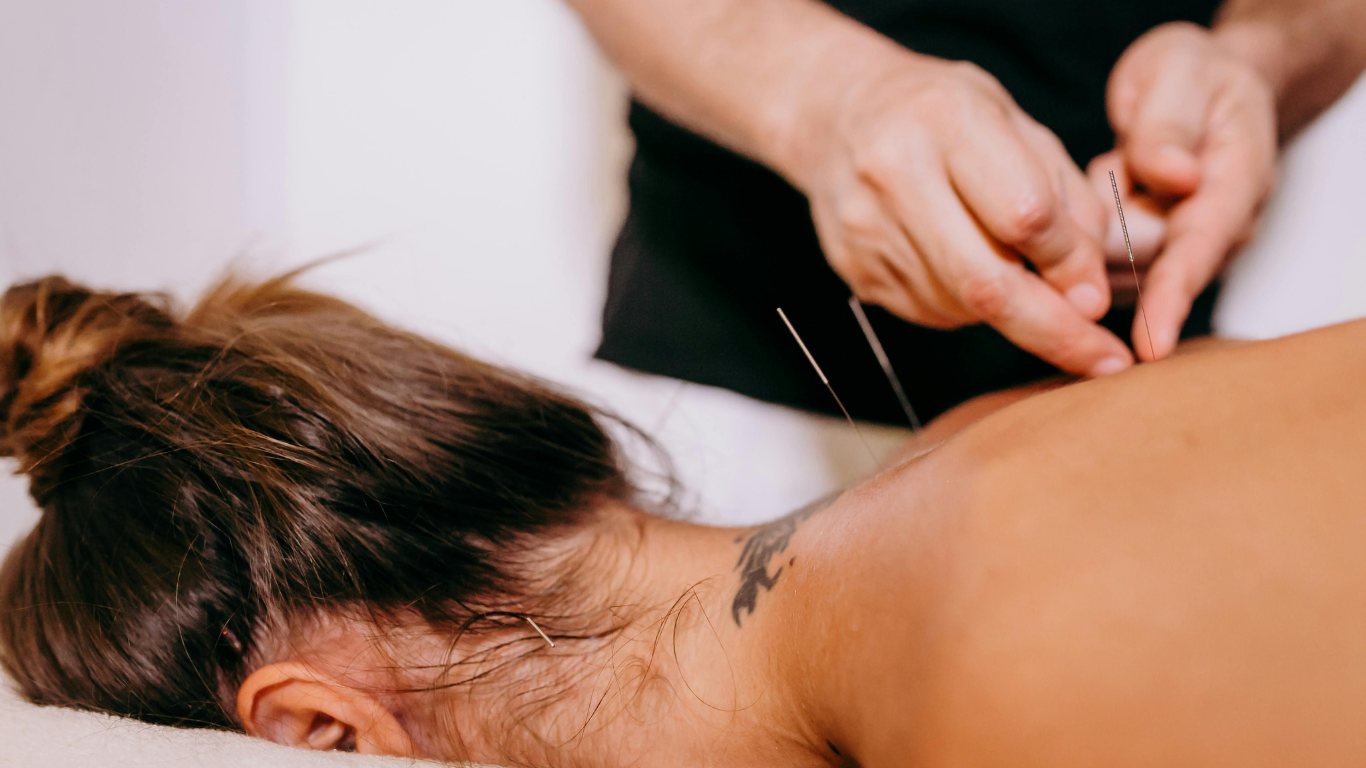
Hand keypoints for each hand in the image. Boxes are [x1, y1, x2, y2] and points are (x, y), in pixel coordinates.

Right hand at [782, 53, 1133, 377]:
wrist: (838, 114)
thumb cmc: (943, 115)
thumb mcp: (1016, 124)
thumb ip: (1065, 198)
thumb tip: (1088, 291)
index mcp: (947, 120)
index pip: (1025, 214)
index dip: (1070, 263)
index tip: (1098, 296)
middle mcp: (895, 173)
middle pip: (986, 281)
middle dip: (1053, 329)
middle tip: (1101, 359)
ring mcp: (867, 228)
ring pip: (962, 305)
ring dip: (1010, 311)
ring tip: (1017, 274)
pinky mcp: (854, 268)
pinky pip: (932, 311)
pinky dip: (968, 306)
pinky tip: (966, 265)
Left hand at [1093, 22, 1277, 359]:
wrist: (1197, 88)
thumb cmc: (1190, 78)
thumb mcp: (1179, 73)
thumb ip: (1169, 124)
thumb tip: (1173, 175)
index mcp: (1237, 182)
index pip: (1201, 250)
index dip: (1172, 297)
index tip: (1150, 344)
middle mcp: (1216, 228)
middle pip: (1147, 268)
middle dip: (1110, 237)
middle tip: (1113, 165)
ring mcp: (1182, 247)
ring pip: (1115, 269)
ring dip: (1095, 232)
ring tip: (1115, 169)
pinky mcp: (1147, 256)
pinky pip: (1098, 262)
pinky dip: (1084, 235)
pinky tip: (1099, 193)